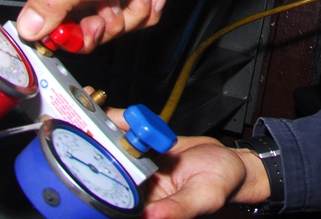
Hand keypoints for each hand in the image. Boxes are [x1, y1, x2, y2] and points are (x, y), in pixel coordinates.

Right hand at [16, 0, 214, 48]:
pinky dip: (144, 5)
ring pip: (114, 21)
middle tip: (118, 2)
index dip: (78, 35)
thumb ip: (52, 2)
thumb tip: (25, 27)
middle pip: (87, 29)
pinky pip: (130, 10)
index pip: (54, 29)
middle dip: (112, 22)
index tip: (96, 27)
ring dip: (133, 10)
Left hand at [104, 108, 271, 218]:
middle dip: (94, 146)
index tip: (89, 156)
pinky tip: (112, 112)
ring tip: (97, 111)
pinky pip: (130, 134)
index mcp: (146, 205)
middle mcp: (138, 186)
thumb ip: (177, 208)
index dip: (99, 177)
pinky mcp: (148, 147)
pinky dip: (121, 122)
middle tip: (86, 126)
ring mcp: (141, 166)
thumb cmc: (223, 184)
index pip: (114, 194)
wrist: (233, 161)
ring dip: (103, 130)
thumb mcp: (204, 196)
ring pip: (114, 148)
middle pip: (107, 167)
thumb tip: (150, 216)